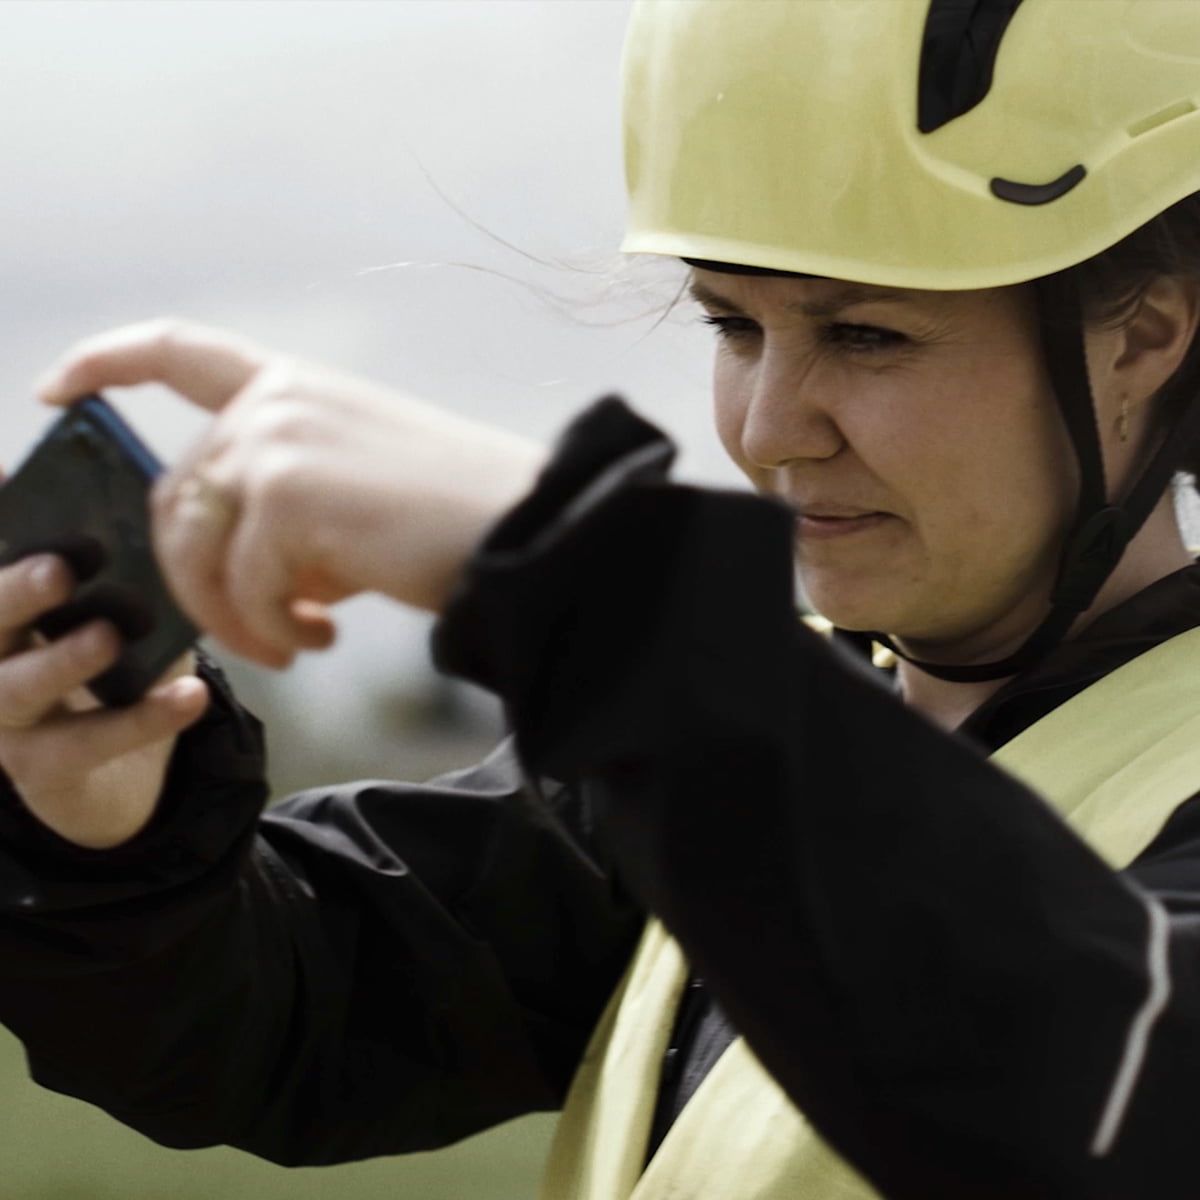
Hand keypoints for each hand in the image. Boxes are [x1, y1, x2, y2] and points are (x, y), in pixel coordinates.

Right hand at [0, 552, 206, 848]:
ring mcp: (5, 723)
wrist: (119, 780)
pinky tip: (190, 695)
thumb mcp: (127, 626)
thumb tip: (167, 543)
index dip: (9, 544)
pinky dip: (142, 720)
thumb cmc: (116, 680)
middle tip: (56, 570)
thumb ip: (134, 589)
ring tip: (107, 637)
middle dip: (15, 594)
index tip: (24, 500)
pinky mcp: (42, 769)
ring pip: (19, 689)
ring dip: (62, 660)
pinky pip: (87, 743)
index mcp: (9, 620)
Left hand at [37, 320, 546, 668]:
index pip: (178, 351)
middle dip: (195, 578)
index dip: (105, 361)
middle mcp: (275, 403)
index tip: (55, 388)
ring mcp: (275, 444)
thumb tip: (232, 568)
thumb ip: (286, 501)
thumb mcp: (358, 487)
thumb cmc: (456, 516)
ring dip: (233, 616)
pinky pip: (239, 588)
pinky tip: (322, 641)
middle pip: (173, 497)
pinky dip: (270, 631)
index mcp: (296, 387)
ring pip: (194, 549)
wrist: (527, 526)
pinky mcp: (287, 497)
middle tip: (259, 630)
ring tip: (294, 643)